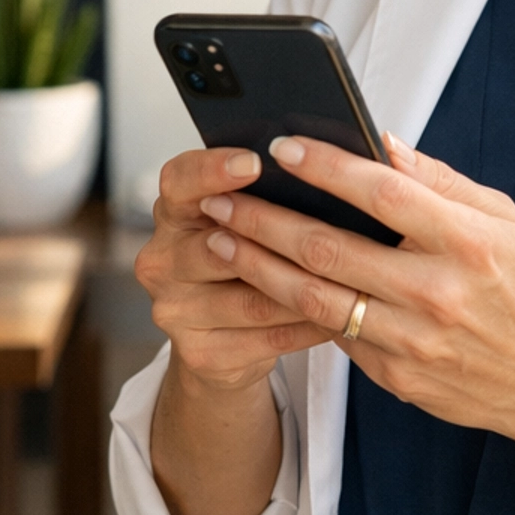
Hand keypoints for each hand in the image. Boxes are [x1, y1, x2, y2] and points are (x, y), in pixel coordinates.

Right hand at [136, 145, 335, 393]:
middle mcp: (161, 259)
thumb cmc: (243, 261)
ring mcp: (174, 310)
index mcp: (172, 213)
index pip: (179, 181)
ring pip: (252, 299)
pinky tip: (340, 315)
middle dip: (275, 240)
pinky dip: (308, 326)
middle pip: (217, 245)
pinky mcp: (198, 353)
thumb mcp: (244, 221)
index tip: (255, 161)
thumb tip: (330, 162)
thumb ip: (267, 194)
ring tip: (352, 278)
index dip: (214, 170)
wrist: (221, 339)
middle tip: (327, 231)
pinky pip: (267, 338)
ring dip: (306, 290)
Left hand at [199, 133, 514, 464]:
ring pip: (314, 298)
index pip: (383, 193)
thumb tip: (381, 143)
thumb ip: (439, 181)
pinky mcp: (396, 377)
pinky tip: (259, 283)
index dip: (327, 168)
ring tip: (218, 238)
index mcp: (467, 241)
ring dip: (257, 265)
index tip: (282, 147)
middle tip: (220, 197)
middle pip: (329, 247)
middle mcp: (436, 291)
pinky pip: (333, 335)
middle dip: (263, 219)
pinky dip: (292, 307)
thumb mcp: (502, 220)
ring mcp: (413, 341)